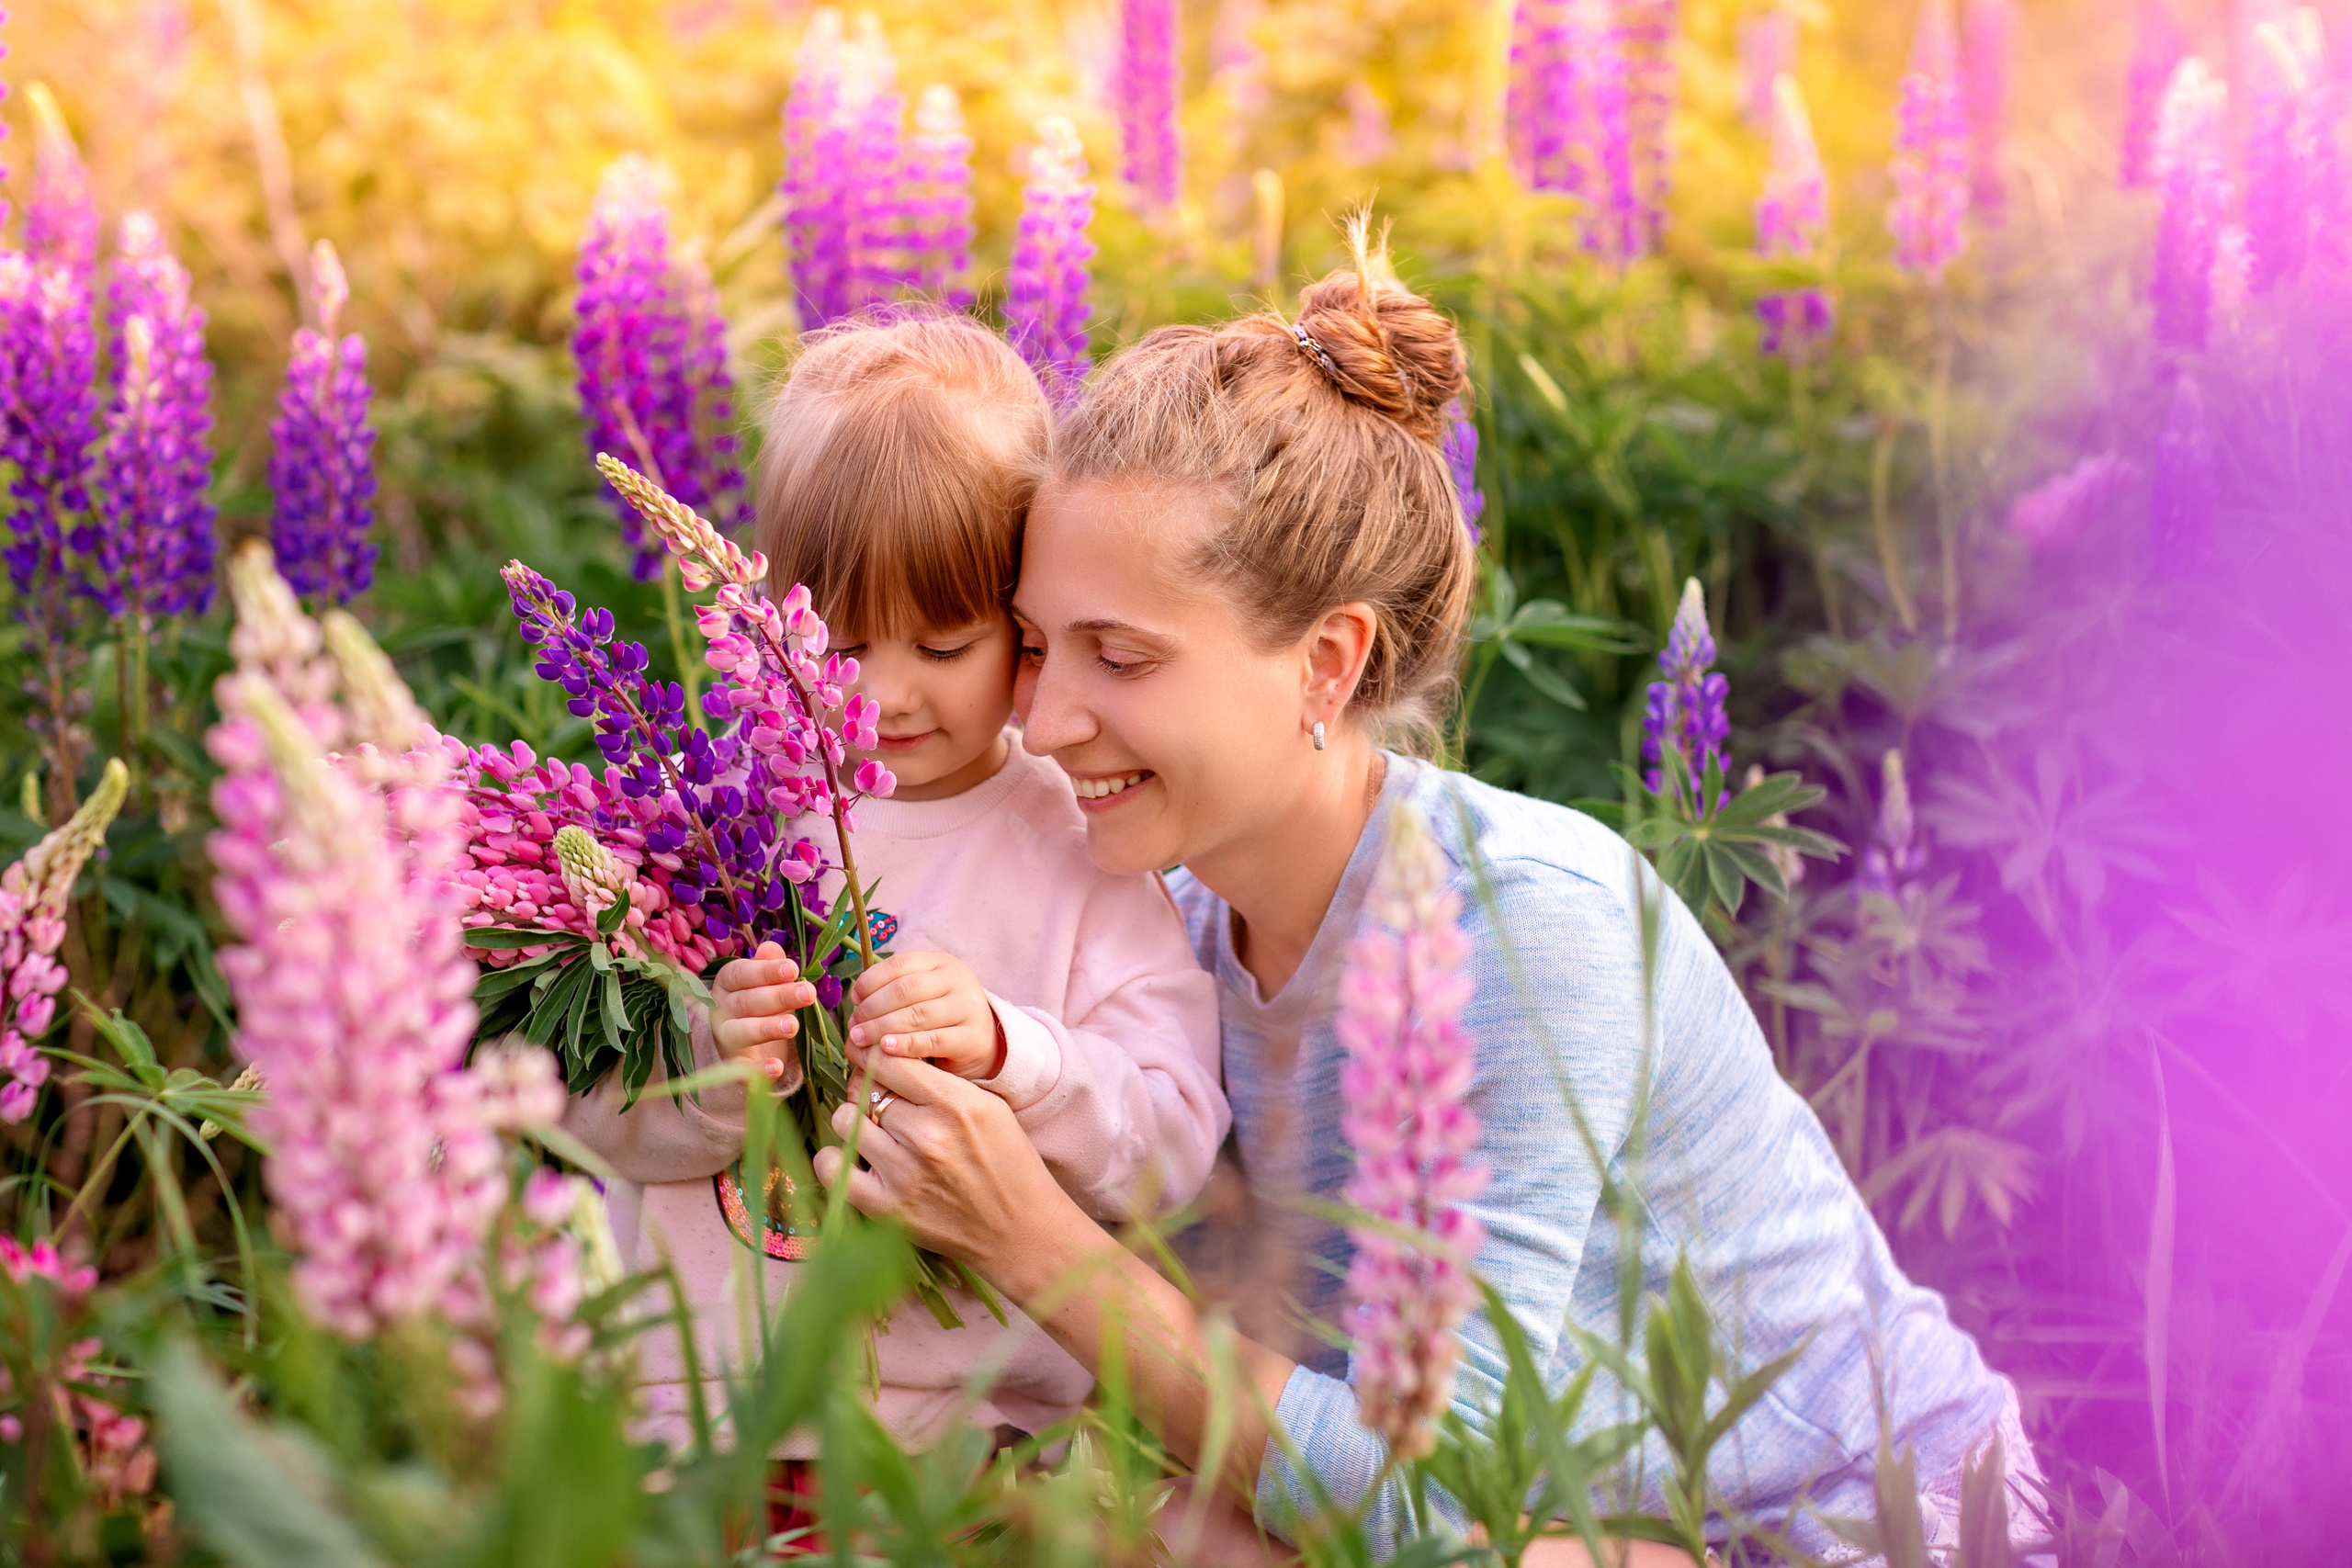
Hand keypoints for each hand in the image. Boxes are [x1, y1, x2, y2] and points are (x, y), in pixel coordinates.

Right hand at [708, 940, 816, 1083]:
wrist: (740, 1040)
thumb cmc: (757, 1000)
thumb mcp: (763, 981)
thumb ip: (768, 965)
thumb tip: (771, 948)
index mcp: (727, 983)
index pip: (742, 974)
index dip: (767, 971)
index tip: (793, 969)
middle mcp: (721, 1009)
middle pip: (747, 1002)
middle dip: (778, 997)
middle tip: (808, 993)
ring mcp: (725, 1038)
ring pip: (741, 1032)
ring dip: (767, 1029)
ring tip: (793, 1026)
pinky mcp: (733, 1065)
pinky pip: (742, 1069)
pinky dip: (758, 1070)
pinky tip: (777, 1068)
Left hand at [813, 1048, 1076, 1282]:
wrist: (1018, 1228)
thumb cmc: (1006, 1162)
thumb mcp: (987, 1107)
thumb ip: (940, 1082)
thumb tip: (885, 1058)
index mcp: (955, 1103)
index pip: (888, 1059)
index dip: (871, 1055)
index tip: (867, 1058)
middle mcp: (927, 1134)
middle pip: (864, 1090)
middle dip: (869, 1093)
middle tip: (884, 1106)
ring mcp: (904, 1173)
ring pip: (845, 1120)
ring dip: (854, 1122)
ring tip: (874, 1133)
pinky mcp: (887, 1208)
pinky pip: (831, 1168)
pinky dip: (835, 1160)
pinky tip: (853, 1160)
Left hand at [846, 950, 1005, 1079]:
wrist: (982, 1042)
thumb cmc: (940, 1016)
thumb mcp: (921, 994)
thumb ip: (893, 991)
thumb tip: (856, 1000)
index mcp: (940, 962)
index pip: (900, 964)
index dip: (871, 981)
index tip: (853, 1000)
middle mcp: (957, 979)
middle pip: (905, 990)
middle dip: (872, 1008)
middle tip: (853, 1027)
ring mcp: (968, 1007)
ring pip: (917, 1015)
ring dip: (882, 1028)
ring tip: (860, 1039)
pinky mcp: (973, 1037)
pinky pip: (933, 1041)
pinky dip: (906, 1045)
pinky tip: (885, 1048)